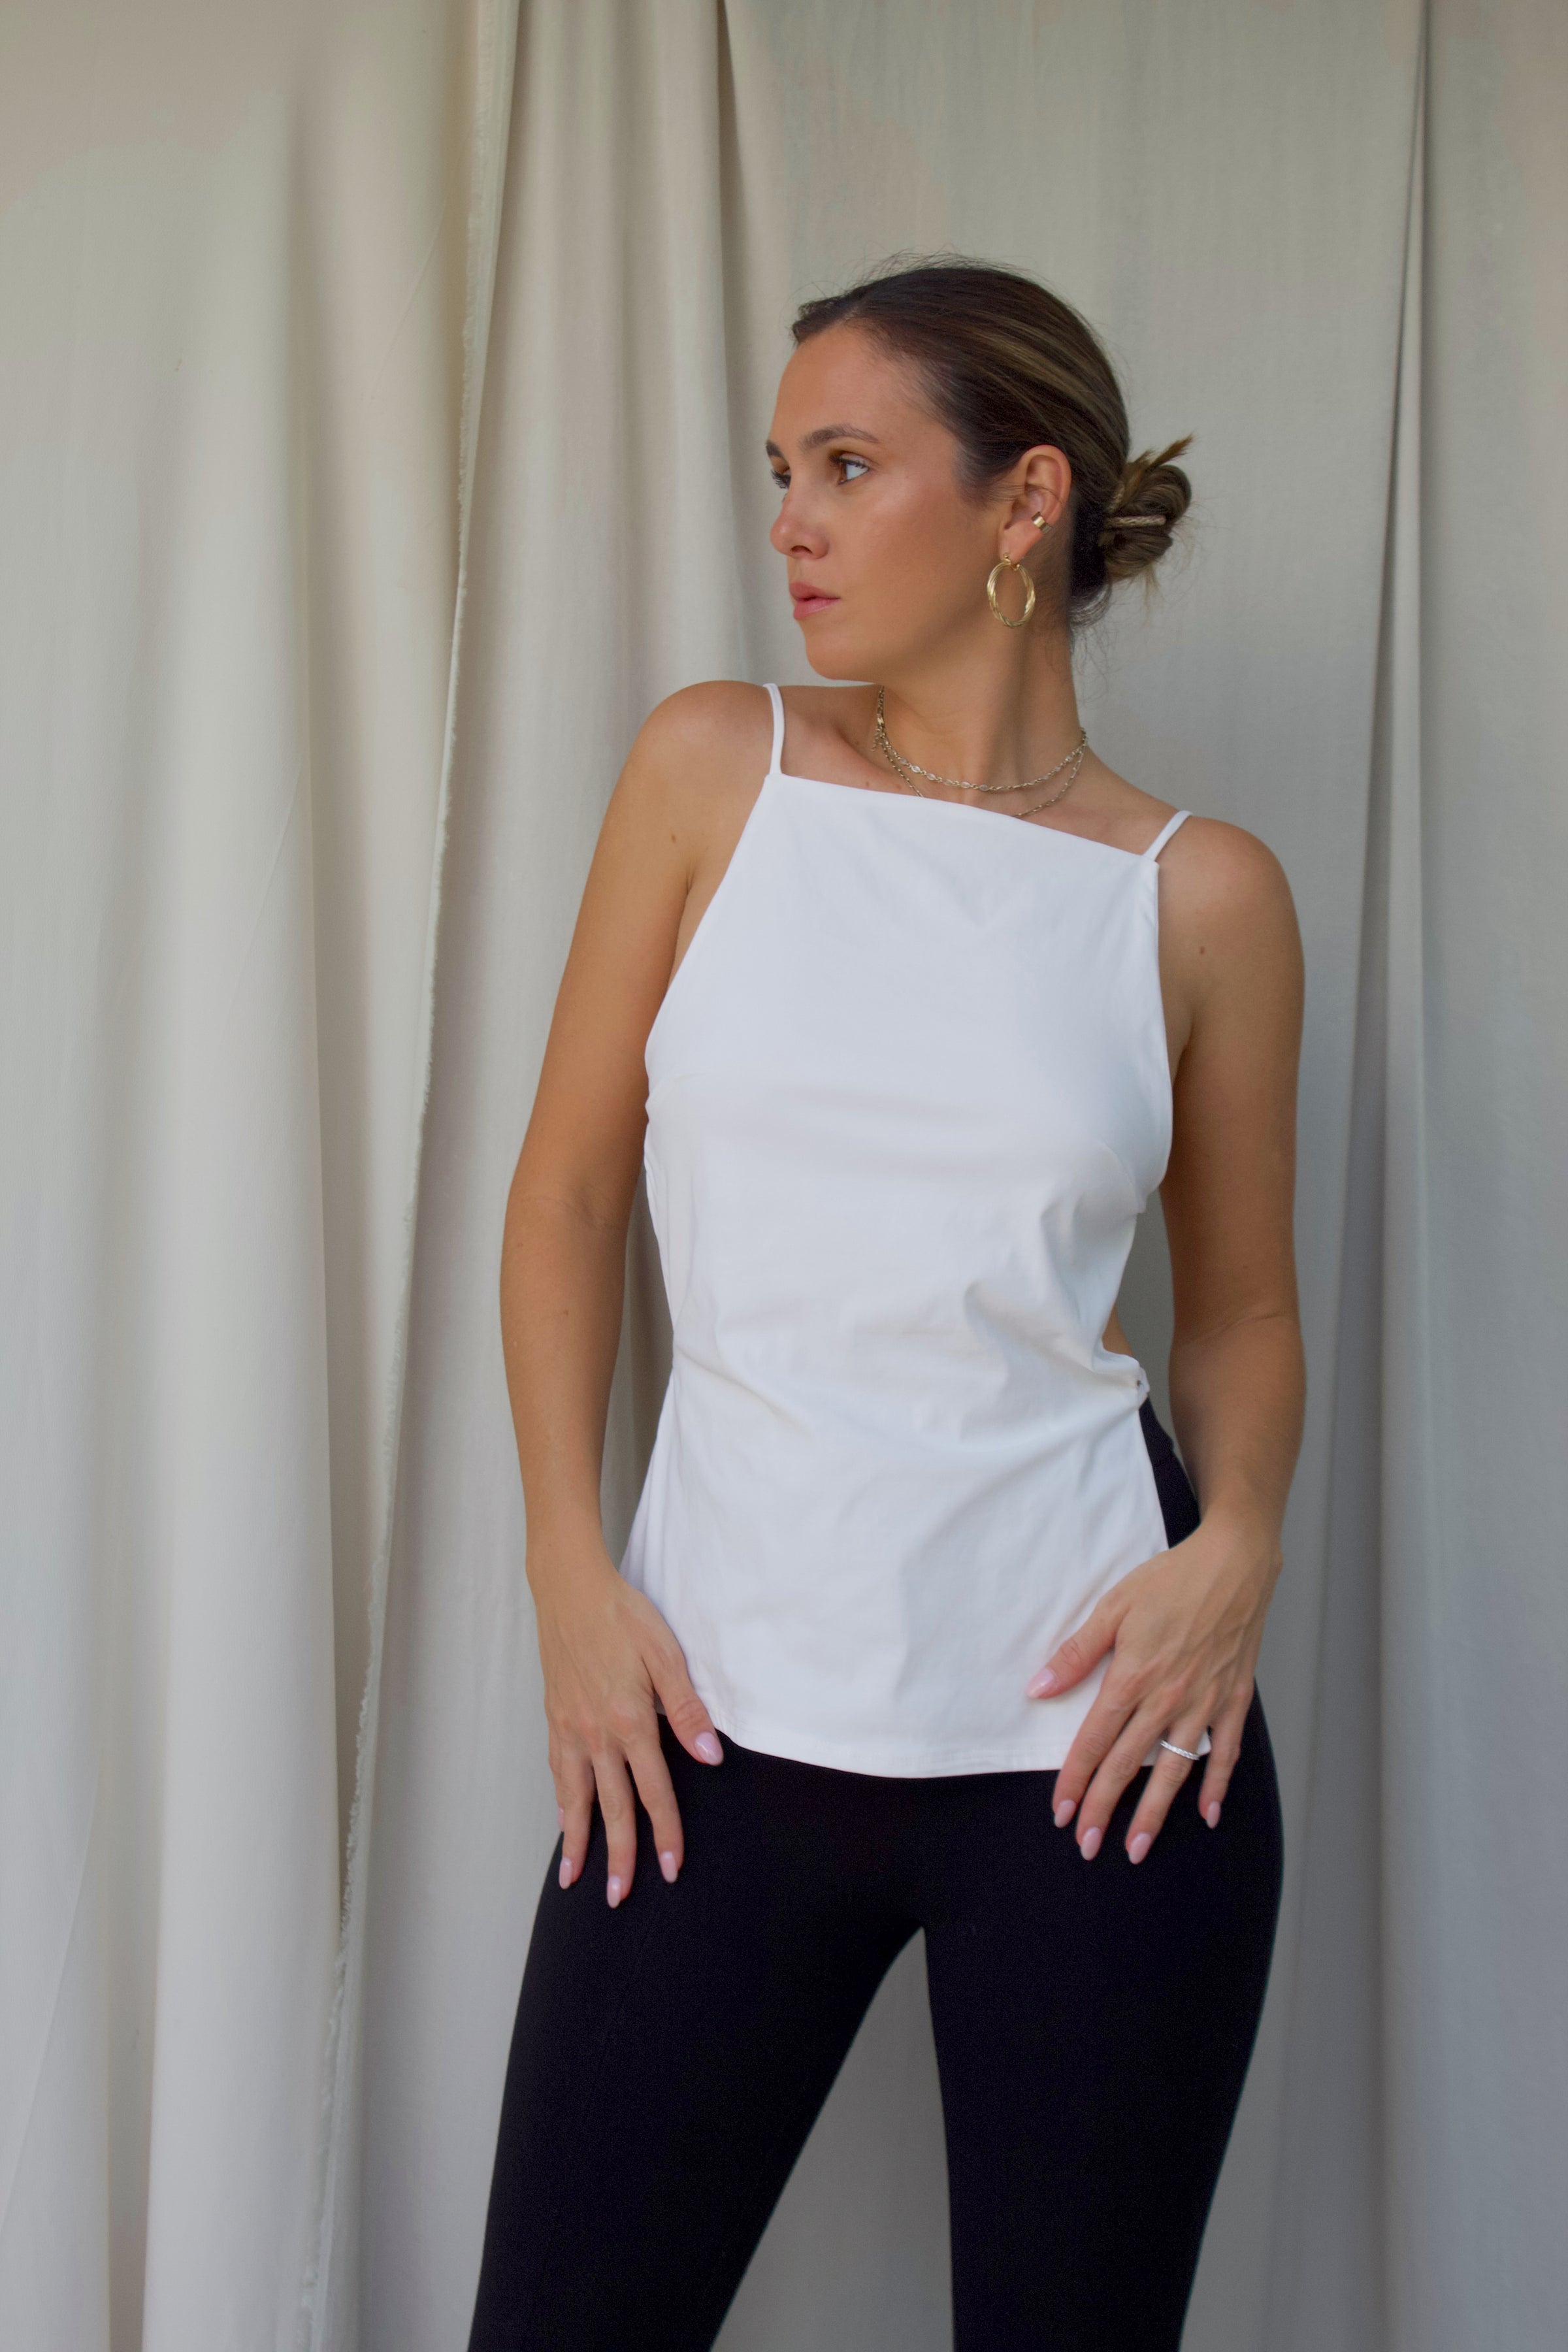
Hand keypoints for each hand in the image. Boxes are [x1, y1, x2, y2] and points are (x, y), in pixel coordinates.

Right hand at [531, 1542, 722, 1905]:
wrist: (569, 1588)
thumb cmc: (622, 1616)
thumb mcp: (665, 1654)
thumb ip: (687, 1710)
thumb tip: (711, 1757)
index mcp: (629, 1721)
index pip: (653, 1792)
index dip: (666, 1834)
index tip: (672, 1869)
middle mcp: (596, 1734)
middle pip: (612, 1808)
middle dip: (618, 1857)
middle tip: (619, 1898)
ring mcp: (570, 1728)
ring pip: (575, 1798)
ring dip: (578, 1841)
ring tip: (575, 1879)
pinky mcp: (554, 1717)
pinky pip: (558, 1771)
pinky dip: (561, 1801)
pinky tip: (564, 1819)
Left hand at [1024, 1514, 1280, 1862]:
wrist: (1234, 1564)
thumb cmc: (1170, 1581)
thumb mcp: (1113, 1607)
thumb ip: (1076, 1653)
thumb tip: (1038, 1689)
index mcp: (1133, 1676)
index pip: (1095, 1741)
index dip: (1075, 1779)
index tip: (1061, 1812)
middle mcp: (1168, 1698)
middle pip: (1129, 1765)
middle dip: (1104, 1809)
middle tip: (1087, 1845)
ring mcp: (1204, 1703)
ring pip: (1174, 1770)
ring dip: (1155, 1813)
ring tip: (1137, 1848)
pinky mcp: (1233, 1700)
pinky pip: (1225, 1752)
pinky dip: (1217, 1786)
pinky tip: (1206, 1815)